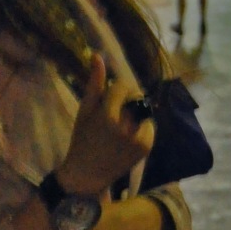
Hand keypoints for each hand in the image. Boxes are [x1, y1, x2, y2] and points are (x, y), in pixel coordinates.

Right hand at [56, 56, 154, 197]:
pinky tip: (126, 136)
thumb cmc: (82, 140)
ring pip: (143, 109)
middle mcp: (126, 127)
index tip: (107, 100)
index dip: (115, 90)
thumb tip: (97, 55)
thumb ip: (94, 83)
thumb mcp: (85, 110)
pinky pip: (148, 125)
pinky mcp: (147, 147)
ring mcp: (139, 138)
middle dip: (127, 99)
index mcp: (108, 116)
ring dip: (134, 112)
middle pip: (137, 96)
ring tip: (119, 125)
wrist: (88, 174)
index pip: (123, 86)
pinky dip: (140, 126)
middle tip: (113, 112)